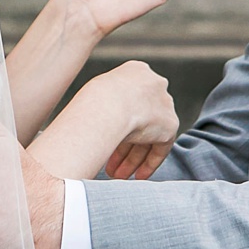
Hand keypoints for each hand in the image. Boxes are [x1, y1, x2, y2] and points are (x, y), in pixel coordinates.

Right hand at [28, 60, 176, 183]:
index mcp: (136, 71)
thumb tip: (78, 128)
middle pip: (139, 121)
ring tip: (118, 176)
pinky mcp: (170, 123)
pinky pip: (160, 146)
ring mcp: (164, 103)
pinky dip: (148, 162)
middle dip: (123, 147)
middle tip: (111, 165)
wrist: (109, 103)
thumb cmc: (92, 99)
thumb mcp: (93, 93)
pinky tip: (137, 176)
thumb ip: (99, 106)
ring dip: (133, 158)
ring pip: (148, 136)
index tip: (107, 142)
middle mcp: (153, 85)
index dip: (116, 125)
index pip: (129, 103)